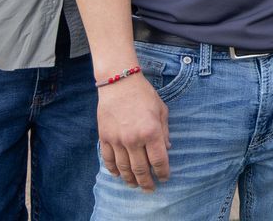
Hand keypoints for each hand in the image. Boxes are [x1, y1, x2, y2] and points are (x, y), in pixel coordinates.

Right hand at [97, 74, 171, 189]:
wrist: (119, 83)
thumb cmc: (144, 94)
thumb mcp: (161, 110)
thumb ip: (165, 131)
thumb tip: (167, 149)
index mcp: (151, 132)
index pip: (159, 160)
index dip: (163, 172)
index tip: (165, 178)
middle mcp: (134, 139)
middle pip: (141, 169)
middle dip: (147, 182)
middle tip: (150, 189)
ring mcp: (117, 140)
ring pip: (124, 168)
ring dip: (130, 179)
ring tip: (135, 185)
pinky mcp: (104, 138)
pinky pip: (108, 160)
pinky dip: (113, 170)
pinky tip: (118, 174)